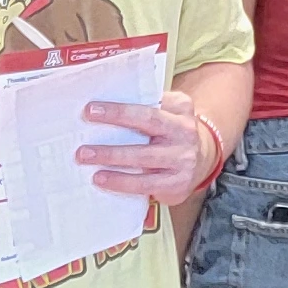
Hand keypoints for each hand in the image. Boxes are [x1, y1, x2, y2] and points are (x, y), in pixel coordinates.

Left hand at [80, 90, 218, 206]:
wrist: (201, 161)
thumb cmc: (171, 133)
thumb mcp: (167, 113)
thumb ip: (145, 106)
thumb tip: (102, 108)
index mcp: (181, 108)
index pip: (149, 103)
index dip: (119, 108)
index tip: (91, 109)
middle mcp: (185, 131)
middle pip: (149, 122)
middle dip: (116, 122)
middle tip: (87, 122)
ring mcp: (184, 159)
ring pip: (144, 157)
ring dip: (111, 156)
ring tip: (86, 156)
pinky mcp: (177, 183)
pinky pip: (145, 184)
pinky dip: (121, 182)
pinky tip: (102, 179)